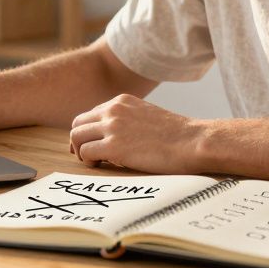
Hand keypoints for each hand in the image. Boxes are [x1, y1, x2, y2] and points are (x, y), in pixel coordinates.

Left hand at [69, 94, 206, 173]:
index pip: (90, 114)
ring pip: (76, 137)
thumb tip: (114, 135)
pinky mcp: (114, 146)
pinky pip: (85, 153)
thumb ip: (128, 119)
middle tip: (87, 156)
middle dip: (78, 141)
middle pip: (78, 123)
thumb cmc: (176, 135)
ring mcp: (113, 127)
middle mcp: (113, 110)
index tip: (92, 145)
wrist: (192, 141)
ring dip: (81, 152)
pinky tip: (101, 166)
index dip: (88, 132)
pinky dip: (88, 162)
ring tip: (95, 162)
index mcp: (121, 101)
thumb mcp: (146, 115)